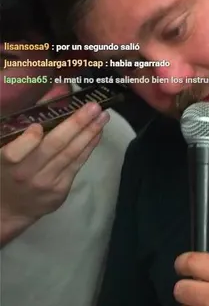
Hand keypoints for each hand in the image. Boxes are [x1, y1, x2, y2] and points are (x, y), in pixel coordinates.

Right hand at [0, 102, 109, 230]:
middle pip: (53, 148)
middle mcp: (26, 174)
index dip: (27, 140)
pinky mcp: (60, 190)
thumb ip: (18, 128)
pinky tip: (96, 133)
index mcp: (4, 163)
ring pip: (70, 156)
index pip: (14, 153)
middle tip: (93, 107)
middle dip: (75, 125)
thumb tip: (49, 97)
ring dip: (89, 134)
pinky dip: (88, 147)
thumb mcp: (0, 151)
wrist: (8, 208)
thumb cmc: (2, 171)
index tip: (37, 126)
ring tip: (102, 117)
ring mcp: (46, 183)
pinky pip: (77, 165)